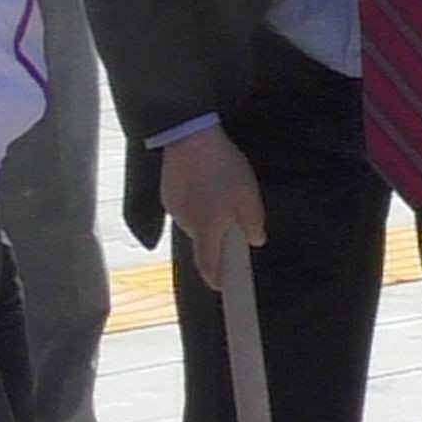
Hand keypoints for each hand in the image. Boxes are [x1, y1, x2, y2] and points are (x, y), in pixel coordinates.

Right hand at [161, 127, 265, 290]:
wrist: (189, 136)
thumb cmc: (222, 166)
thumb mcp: (249, 195)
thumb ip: (253, 223)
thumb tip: (255, 239)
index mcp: (207, 230)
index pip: (209, 267)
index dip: (217, 279)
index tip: (224, 285)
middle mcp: (187, 225)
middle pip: (203, 242)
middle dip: (218, 234)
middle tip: (233, 214)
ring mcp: (174, 210)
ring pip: (194, 222)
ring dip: (207, 214)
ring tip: (219, 189)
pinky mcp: (167, 194)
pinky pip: (185, 206)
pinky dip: (195, 200)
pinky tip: (204, 181)